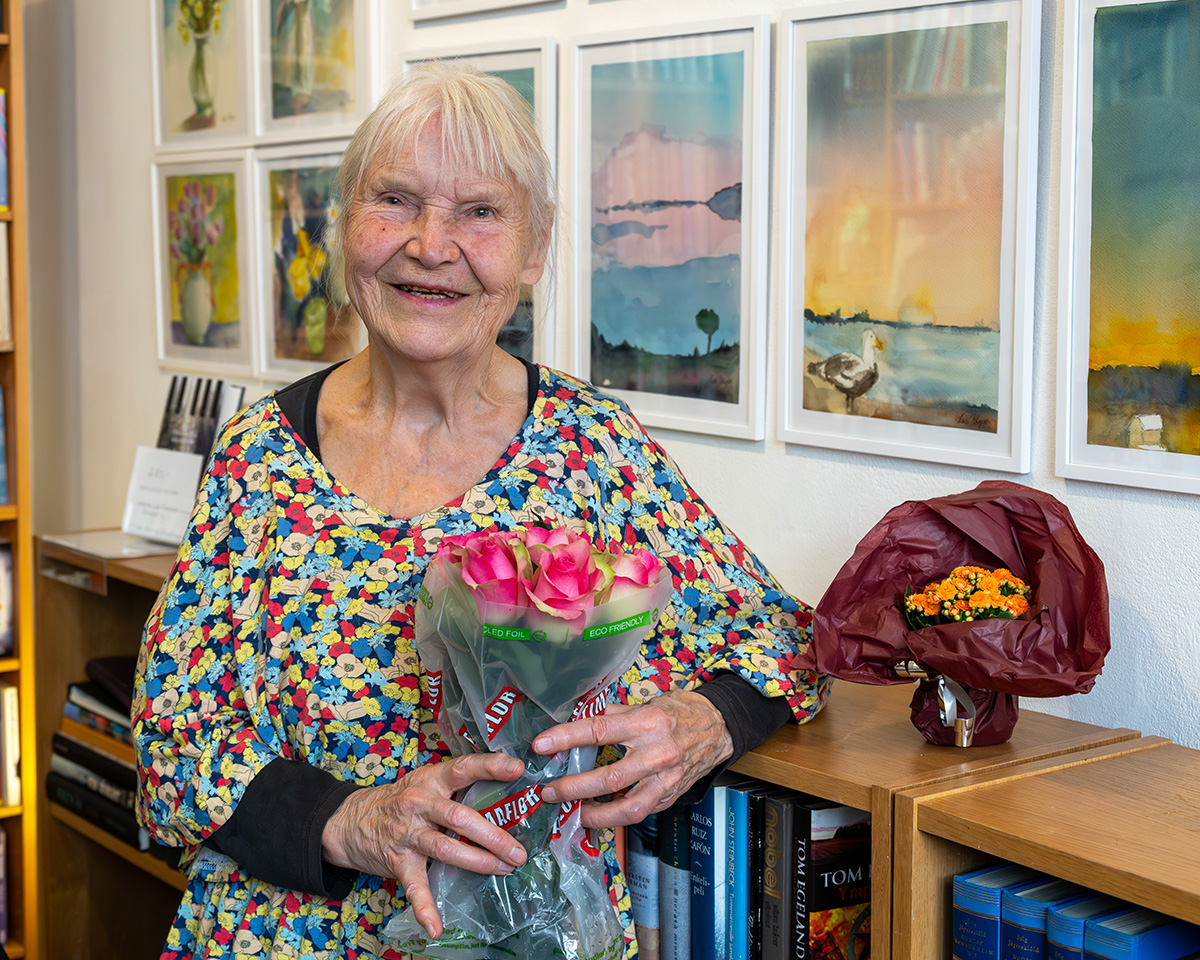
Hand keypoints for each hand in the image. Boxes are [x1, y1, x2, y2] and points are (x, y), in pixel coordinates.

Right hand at [321, 753, 527, 939]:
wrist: (350, 819)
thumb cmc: (401, 799)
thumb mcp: (426, 781)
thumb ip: (458, 787)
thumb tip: (506, 794)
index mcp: (431, 780)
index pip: (462, 768)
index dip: (490, 767)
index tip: (517, 769)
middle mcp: (419, 804)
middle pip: (460, 817)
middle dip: (493, 836)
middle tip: (518, 851)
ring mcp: (408, 834)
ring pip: (445, 848)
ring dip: (478, 861)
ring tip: (503, 870)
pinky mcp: (398, 861)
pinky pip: (414, 887)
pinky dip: (425, 908)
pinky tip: (436, 927)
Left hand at [532, 690, 732, 828]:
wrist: (718, 728)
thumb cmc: (679, 712)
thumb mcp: (646, 704)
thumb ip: (612, 714)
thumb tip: (576, 719)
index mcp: (647, 723)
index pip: (599, 730)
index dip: (567, 738)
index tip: (542, 745)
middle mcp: (658, 753)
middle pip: (609, 778)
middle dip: (574, 788)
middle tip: (550, 791)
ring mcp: (666, 779)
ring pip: (627, 808)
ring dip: (594, 815)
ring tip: (572, 813)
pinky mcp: (671, 796)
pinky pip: (640, 813)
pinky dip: (616, 818)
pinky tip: (597, 815)